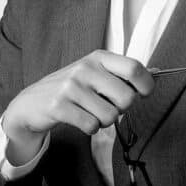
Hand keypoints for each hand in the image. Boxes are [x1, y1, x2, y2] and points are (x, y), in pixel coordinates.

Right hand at [2, 50, 153, 163]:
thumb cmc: (70, 89)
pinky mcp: (59, 106)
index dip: (146, 85)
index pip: (134, 68)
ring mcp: (70, 87)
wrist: (31, 102)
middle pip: (127, 98)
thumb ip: (121, 75)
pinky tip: (78, 119)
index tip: (142, 94)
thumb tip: (154, 77)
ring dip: (103, 121)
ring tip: (89, 113)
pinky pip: (91, 126)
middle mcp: (84, 68)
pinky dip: (89, 128)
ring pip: (110, 116)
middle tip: (105, 106)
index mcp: (97, 58)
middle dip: (120, 109)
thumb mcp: (94, 73)